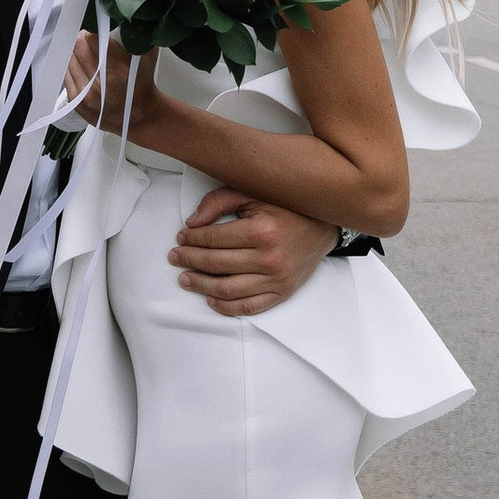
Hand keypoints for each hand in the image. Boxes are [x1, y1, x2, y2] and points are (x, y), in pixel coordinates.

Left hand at [63, 31, 163, 147]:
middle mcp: (101, 83)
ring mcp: (87, 94)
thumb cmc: (143, 84)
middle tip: (87, 38)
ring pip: (69, 60)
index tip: (92, 29)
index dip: (90, 31)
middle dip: (81, 39)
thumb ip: (135, 35)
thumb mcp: (147, 56)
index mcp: (119, 68)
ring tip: (85, 53)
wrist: (140, 116)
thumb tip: (121, 16)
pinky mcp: (77, 102)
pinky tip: (81, 66)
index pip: (90, 38)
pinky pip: (66, 76)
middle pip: (77, 47)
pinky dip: (72, 68)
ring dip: (75, 53)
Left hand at [167, 189, 339, 315]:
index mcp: (262, 230)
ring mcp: (277, 279)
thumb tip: (192, 223)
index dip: (192, 239)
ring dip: (201, 286)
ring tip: (185, 279)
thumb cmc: (287, 207)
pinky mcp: (283, 292)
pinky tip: (210, 298)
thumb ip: (220, 202)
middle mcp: (270, 258)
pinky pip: (249, 306)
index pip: (214, 239)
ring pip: (228, 289)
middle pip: (216, 264)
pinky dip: (226, 307)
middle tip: (174, 257)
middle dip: (189, 260)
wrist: (324, 226)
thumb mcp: (254, 192)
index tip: (180, 238)